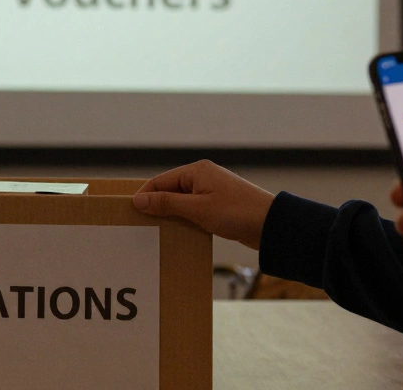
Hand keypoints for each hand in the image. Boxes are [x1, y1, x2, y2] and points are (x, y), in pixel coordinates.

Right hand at [133, 160, 275, 248]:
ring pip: (182, 201)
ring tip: (160, 229)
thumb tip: (140, 200)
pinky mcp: (220, 204)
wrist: (270, 225)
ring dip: (172, 214)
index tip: (132, 211)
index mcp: (197, 171)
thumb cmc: (236, 212)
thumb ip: (167, 203)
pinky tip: (181, 231)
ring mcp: (212, 190)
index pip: (161, 180)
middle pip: (170, 189)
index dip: (145, 195)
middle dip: (158, 205)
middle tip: (144, 223)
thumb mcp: (197, 209)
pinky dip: (186, 219)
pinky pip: (195, 209)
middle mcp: (203, 177)